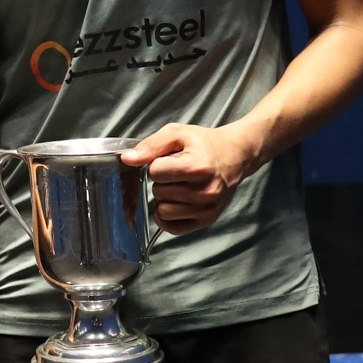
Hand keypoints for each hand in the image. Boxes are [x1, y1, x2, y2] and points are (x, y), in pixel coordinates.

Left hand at [122, 123, 254, 233]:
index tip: (169, 160)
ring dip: (165, 198)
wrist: (235, 156)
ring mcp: (207, 209)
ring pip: (163, 211)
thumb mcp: (177, 134)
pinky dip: (168, 217)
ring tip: (179, 186)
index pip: (155, 172)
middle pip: (159, 192)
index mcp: (198, 167)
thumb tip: (127, 159)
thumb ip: (151, 146)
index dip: (157, 164)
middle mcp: (205, 191)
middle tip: (176, 173)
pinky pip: (172, 228)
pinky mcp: (207, 220)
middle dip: (162, 181)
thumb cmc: (204, 144)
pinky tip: (175, 202)